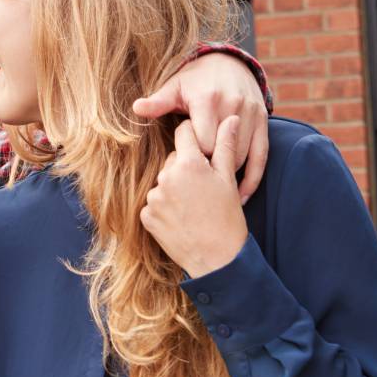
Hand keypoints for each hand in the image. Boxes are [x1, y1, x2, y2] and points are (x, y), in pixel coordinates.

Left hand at [133, 52, 269, 202]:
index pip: (201, 142)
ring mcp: (251, 114)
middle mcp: (232, 105)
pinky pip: (261, 156)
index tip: (185, 167)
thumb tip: (137, 108)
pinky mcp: (263, 122)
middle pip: (221, 152)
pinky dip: (253, 179)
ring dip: (229, 176)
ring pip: (242, 156)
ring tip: (212, 194)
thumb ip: (158, 101)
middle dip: (209, 169)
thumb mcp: (174, 87)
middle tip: (197, 185)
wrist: (228, 63)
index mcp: (207, 99)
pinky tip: (241, 196)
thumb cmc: (194, 80)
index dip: (193, 158)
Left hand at [142, 118, 248, 278]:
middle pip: (173, 159)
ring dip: (175, 187)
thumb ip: (225, 145)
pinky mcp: (145, 216)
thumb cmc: (228, 217)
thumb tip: (231, 118)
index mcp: (189, 163)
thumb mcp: (229, 179)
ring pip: (163, 181)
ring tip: (193, 205)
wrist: (217, 258)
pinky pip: (154, 203)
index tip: (200, 145)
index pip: (184, 132)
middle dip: (186, 166)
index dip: (193, 136)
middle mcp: (166, 176)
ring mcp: (153, 197)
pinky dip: (165, 207)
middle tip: (203, 187)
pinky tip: (181, 218)